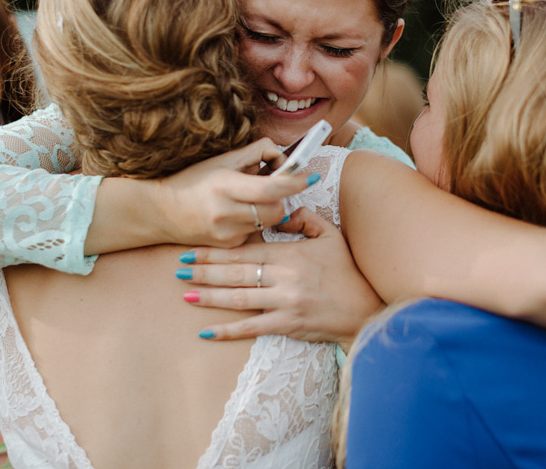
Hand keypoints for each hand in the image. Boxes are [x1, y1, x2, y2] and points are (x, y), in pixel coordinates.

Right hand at [155, 138, 310, 246]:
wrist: (161, 212)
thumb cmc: (193, 180)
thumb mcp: (222, 160)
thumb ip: (255, 154)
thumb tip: (283, 157)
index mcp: (225, 185)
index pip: (271, 188)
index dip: (294, 182)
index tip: (309, 177)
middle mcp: (226, 212)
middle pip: (276, 208)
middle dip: (282, 197)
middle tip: (273, 186)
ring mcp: (227, 233)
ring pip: (269, 221)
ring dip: (270, 209)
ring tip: (251, 199)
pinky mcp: (229, 246)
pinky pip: (256, 232)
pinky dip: (254, 221)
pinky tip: (237, 215)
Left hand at [176, 207, 383, 347]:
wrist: (367, 308)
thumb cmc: (348, 270)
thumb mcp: (331, 236)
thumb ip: (304, 219)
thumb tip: (279, 213)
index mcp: (291, 254)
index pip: (246, 251)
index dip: (217, 251)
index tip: (193, 250)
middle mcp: (284, 277)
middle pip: (236, 273)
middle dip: (205, 270)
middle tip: (179, 269)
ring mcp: (285, 303)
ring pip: (239, 298)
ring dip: (209, 296)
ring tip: (185, 293)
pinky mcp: (288, 325)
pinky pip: (253, 327)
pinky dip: (228, 330)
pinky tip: (206, 331)